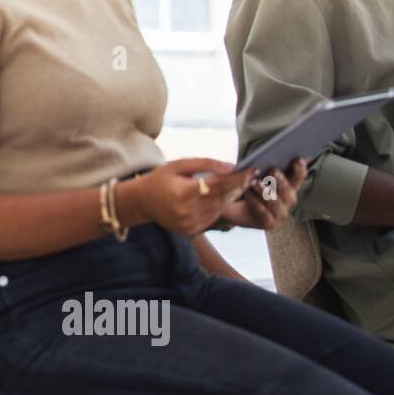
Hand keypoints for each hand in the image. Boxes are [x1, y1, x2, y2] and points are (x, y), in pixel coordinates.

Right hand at [117, 158, 254, 236]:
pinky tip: (227, 197)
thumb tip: (231, 166)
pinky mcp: (190, 230)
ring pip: (219, 208)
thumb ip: (205, 164)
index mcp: (183, 192)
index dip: (236, 177)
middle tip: (252, 176)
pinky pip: (212, 217)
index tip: (250, 170)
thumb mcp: (179, 165)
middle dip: (238, 186)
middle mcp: (186, 211)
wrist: (142, 202)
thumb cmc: (161, 179)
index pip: (218, 184)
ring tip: (242, 185)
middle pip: (221, 197)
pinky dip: (221, 207)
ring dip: (232, 197)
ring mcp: (189, 223)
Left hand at [220, 158, 307, 229]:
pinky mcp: (269, 224)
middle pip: (289, 191)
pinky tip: (247, 193)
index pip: (298, 177)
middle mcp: (287, 201)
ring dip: (266, 191)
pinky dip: (255, 202)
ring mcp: (280, 214)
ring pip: (276, 202)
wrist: (227, 206)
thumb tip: (263, 161)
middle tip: (273, 170)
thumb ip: (258, 168)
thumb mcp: (250, 174)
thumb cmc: (243, 187)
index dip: (300, 169)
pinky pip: (263, 213)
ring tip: (255, 183)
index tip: (297, 159)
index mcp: (288, 186)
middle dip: (282, 180)